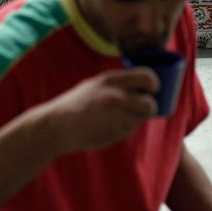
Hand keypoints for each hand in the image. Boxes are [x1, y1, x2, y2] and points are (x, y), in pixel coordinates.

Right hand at [42, 68, 158, 154]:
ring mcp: (116, 117)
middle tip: (142, 107)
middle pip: (150, 104)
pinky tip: (106, 126)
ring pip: (139, 120)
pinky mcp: (113, 133)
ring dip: (133, 119)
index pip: (147, 77)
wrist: (57, 125)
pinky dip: (122, 129)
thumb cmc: (76, 103)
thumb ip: (118, 85)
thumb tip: (143, 89)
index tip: (153, 89)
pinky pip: (128, 131)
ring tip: (115, 117)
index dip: (154, 84)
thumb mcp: (96, 84)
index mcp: (112, 80)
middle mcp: (116, 97)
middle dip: (149, 107)